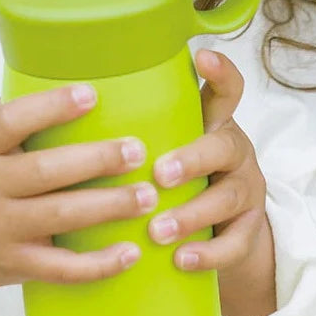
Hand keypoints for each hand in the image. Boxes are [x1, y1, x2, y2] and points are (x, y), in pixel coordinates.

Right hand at [0, 84, 157, 315]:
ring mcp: (2, 230)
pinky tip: (130, 253)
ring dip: (108, 206)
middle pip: (45, 171)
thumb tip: (65, 87)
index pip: (9, 122)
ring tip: (148, 196)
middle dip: (96, 160)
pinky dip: (98, 265)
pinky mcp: (17, 264)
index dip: (50, 107)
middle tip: (137, 151)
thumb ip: (10, 121)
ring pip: (60, 217)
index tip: (91, 94)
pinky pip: (61, 269)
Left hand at [148, 49, 275, 315]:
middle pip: (224, 146)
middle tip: (160, 174)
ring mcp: (244, 191)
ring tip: (157, 230)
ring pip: (228, 197)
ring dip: (191, 214)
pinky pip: (235, 243)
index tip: (200, 56)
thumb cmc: (177, 183)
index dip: (220, 73)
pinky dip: (208, 253)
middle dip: (193, 159)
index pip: (224, 93)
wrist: (220, 233)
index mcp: (210, 127)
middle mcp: (231, 153)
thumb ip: (141, 136)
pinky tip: (182, 259)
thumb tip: (68, 114)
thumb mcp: (168, 151)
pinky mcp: (247, 230)